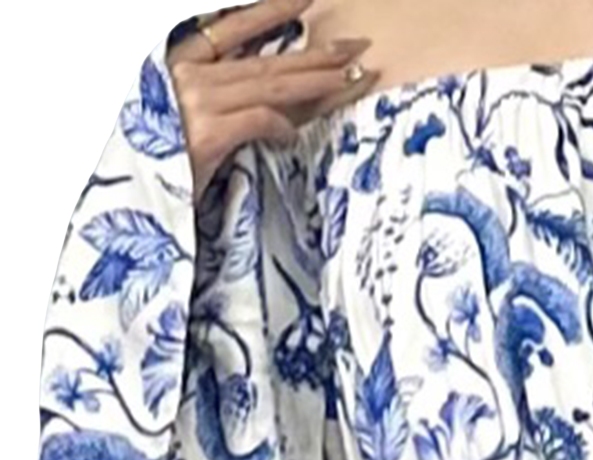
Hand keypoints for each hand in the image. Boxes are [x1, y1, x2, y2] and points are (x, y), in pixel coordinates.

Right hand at [165, 0, 377, 200]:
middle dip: (316, 54)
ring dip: (316, 82)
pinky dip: (281, 127)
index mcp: (181, 64)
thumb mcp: (186, 119)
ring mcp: (197, 102)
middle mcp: (188, 75)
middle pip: (267, 61)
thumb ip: (222, 98)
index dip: (272, 11)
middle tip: (357, 48)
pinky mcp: (207, 134)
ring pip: (270, 85)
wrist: (132, 204)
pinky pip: (259, 120)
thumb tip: (277, 97)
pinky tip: (294, 136)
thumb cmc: (160, 164)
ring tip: (352, 78)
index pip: (235, 28)